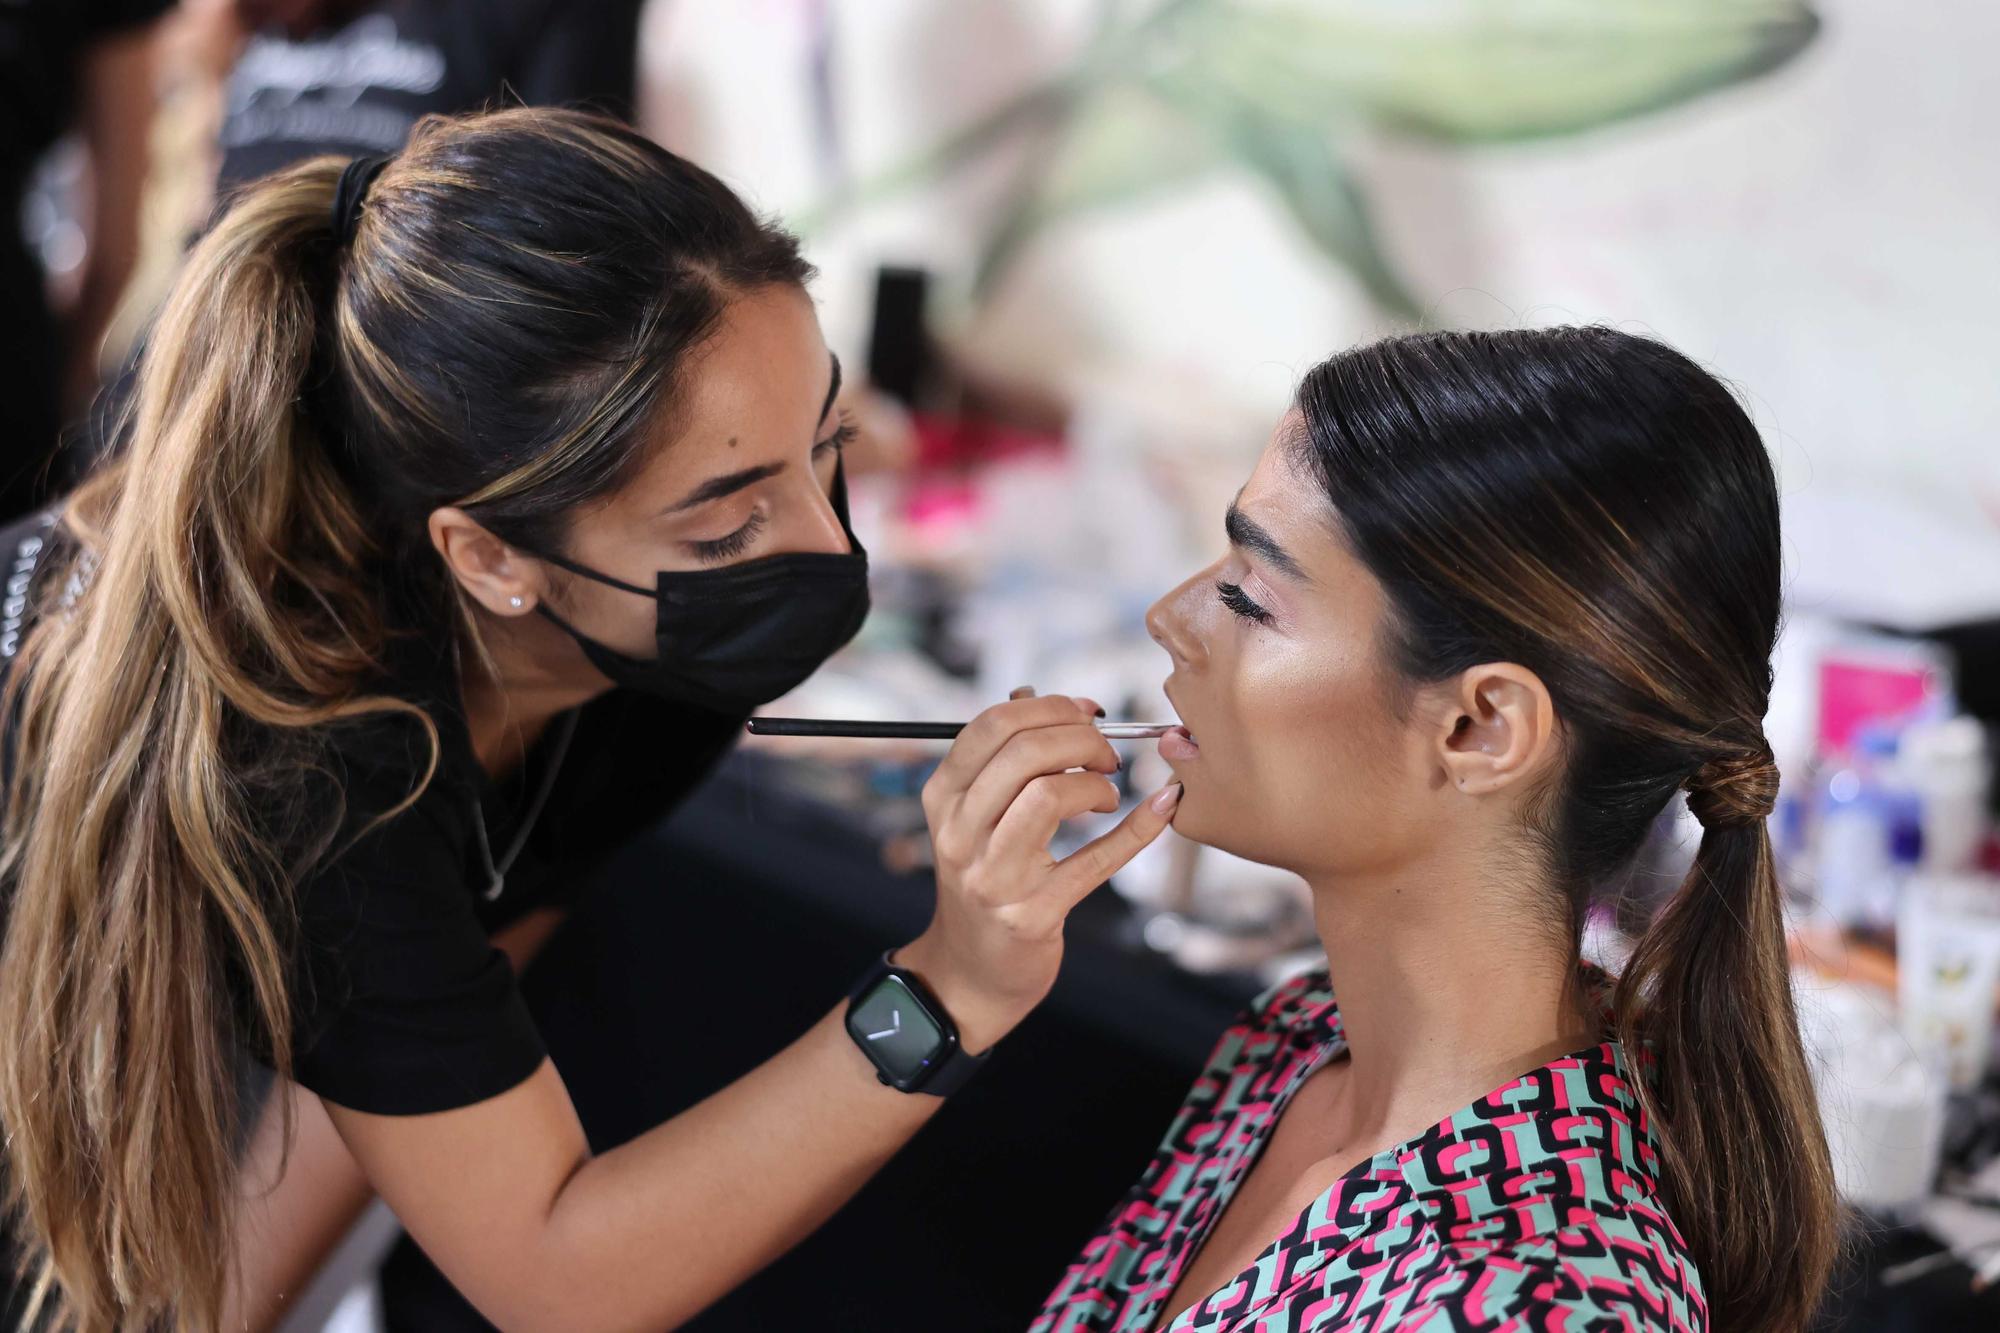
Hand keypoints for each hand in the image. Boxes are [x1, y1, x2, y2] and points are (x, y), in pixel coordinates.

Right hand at [897, 689, 1181, 1052]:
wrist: (972, 971)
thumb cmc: (985, 878)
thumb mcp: (974, 816)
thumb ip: (999, 758)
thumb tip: (1032, 695)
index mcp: (943, 797)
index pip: (992, 726)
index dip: (1049, 707)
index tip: (1086, 713)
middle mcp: (960, 834)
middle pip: (1023, 753)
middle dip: (1080, 739)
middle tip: (1106, 754)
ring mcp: (993, 878)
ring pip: (1047, 794)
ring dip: (1094, 781)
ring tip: (1108, 792)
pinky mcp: (1033, 916)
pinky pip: (1095, 860)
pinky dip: (1138, 828)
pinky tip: (1161, 807)